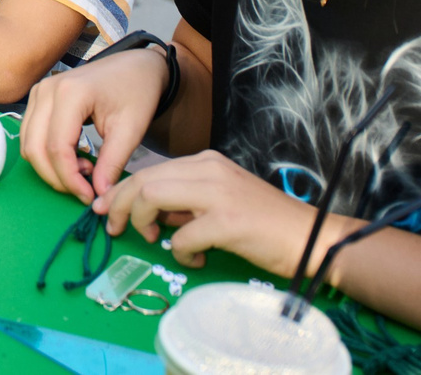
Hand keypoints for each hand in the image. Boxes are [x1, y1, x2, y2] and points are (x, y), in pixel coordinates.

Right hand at [20, 44, 172, 206]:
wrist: (135, 66)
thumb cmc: (137, 92)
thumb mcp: (131, 130)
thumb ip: (112, 163)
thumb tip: (99, 196)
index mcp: (71, 93)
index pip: (57, 148)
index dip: (70, 179)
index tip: (91, 197)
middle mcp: (46, 90)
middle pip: (35, 148)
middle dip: (57, 178)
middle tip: (86, 190)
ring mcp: (38, 92)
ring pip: (28, 144)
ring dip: (51, 167)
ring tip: (84, 170)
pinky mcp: (37, 98)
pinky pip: (30, 135)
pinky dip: (47, 154)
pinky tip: (74, 157)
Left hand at [103, 150, 341, 278]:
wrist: (311, 239)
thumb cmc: (266, 224)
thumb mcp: (220, 202)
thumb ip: (186, 204)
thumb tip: (150, 215)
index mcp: (206, 162)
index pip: (150, 171)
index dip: (122, 191)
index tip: (109, 210)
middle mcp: (209, 170)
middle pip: (144, 180)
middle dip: (120, 204)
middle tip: (114, 228)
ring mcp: (218, 194)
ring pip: (153, 197)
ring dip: (142, 222)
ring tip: (151, 241)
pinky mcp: (228, 222)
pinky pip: (182, 236)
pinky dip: (180, 250)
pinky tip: (194, 257)